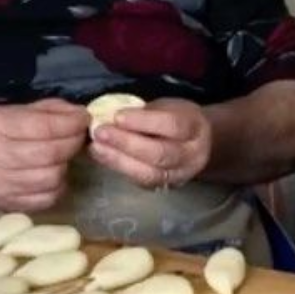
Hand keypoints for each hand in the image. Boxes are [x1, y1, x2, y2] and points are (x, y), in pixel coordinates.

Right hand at [0, 100, 88, 211]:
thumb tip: (81, 114)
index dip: (72, 123)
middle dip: (73, 143)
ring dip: (64, 165)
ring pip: (52, 176)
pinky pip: (49, 198)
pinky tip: (52, 175)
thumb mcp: (15, 112)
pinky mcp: (9, 204)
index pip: (45, 126)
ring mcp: (1, 184)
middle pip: (51, 152)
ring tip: (60, 157)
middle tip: (77, 138)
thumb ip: (50, 110)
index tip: (83, 119)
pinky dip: (58, 186)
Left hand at [88, 98, 212, 189]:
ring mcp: (181, 174)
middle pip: (160, 153)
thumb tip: (110, 114)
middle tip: (100, 132)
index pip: (172, 125)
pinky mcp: (166, 186)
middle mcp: (192, 154)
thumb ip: (145, 112)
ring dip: (119, 160)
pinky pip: (143, 182)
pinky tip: (103, 157)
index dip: (143, 121)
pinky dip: (120, 169)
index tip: (117, 116)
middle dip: (126, 143)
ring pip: (150, 173)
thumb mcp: (168, 107)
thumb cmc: (176, 118)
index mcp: (196, 127)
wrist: (198, 143)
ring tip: (96, 147)